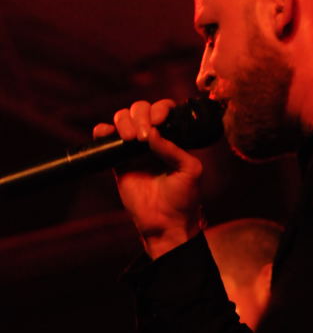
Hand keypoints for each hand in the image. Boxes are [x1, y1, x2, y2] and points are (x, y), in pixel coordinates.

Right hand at [94, 99, 203, 258]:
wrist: (166, 222)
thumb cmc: (183, 198)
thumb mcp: (189, 170)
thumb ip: (172, 149)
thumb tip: (151, 132)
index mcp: (173, 138)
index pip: (163, 111)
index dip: (159, 110)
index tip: (158, 122)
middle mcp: (153, 140)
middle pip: (140, 110)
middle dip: (139, 115)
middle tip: (142, 137)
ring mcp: (134, 150)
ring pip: (123, 120)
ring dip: (123, 122)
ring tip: (130, 139)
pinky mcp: (118, 161)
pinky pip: (106, 139)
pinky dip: (102, 132)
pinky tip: (106, 134)